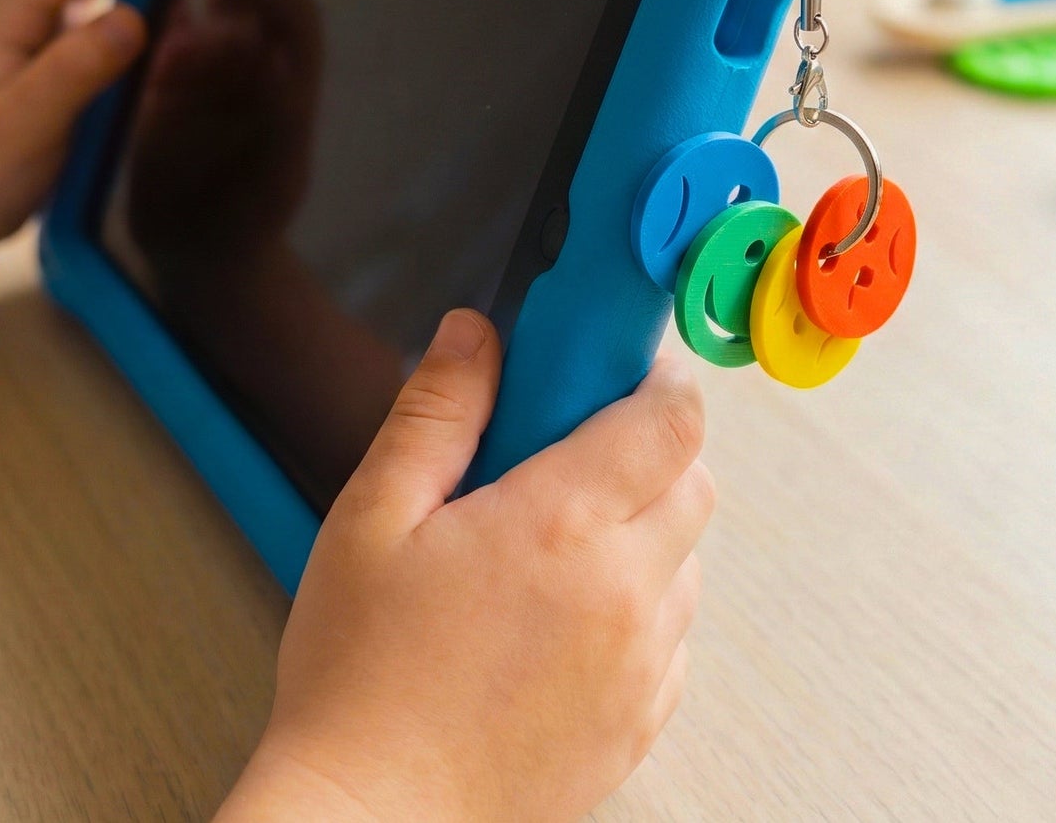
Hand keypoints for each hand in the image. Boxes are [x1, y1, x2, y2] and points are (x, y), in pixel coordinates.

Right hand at [126, 0, 322, 264]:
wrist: (209, 255)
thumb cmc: (238, 223)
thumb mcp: (259, 177)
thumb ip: (264, 117)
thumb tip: (255, 53)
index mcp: (288, 80)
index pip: (292, 10)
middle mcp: (264, 62)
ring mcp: (227, 64)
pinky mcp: (187, 73)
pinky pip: (186, 11)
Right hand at [217, 317, 713, 822]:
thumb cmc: (361, 680)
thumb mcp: (373, 517)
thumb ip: (437, 411)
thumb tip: (476, 334)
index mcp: (563, 525)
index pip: (672, 419)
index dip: (656, 379)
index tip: (617, 370)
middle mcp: (625, 591)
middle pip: (694, 479)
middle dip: (650, 446)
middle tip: (571, 450)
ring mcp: (642, 664)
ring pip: (687, 557)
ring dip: (646, 525)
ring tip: (555, 541)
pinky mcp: (642, 721)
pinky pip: (673, 633)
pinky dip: (642, 603)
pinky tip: (565, 611)